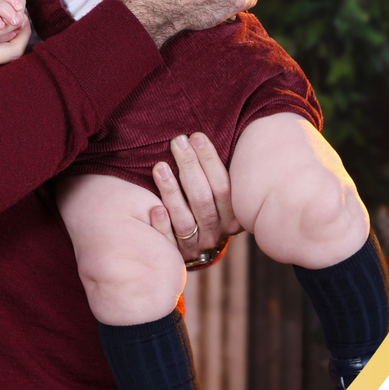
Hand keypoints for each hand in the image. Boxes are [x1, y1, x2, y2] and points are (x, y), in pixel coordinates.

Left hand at [147, 132, 241, 261]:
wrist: (194, 249)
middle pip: (203, 199)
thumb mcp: (219, 194)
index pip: (223, 186)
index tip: (196, 136)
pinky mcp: (175, 255)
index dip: (210, 160)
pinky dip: (163, 225)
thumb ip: (217, 173)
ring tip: (159, 166)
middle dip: (189, 166)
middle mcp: (217, 233)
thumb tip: (204, 135)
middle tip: (177, 141)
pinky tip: (154, 208)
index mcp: (234, 216)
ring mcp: (196, 245)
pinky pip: (169, 242)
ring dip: (171, 191)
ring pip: (185, 219)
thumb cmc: (206, 206)